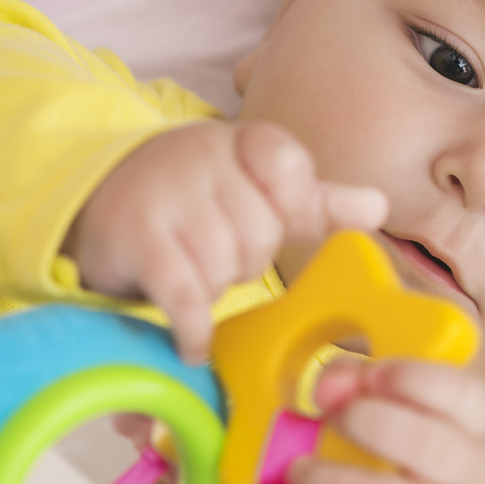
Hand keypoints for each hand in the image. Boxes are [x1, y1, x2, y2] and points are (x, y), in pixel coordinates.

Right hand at [64, 120, 387, 362]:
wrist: (105, 199)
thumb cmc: (199, 200)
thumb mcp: (257, 191)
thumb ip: (317, 202)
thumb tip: (378, 207)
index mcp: (241, 141)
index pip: (287, 164)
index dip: (287, 203)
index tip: (272, 216)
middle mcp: (201, 156)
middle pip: (261, 231)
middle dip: (247, 259)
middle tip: (221, 255)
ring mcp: (165, 194)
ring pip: (224, 265)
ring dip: (214, 289)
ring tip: (195, 276)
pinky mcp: (135, 237)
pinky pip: (184, 293)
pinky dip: (194, 327)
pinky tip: (194, 342)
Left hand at [281, 359, 484, 483]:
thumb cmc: (419, 442)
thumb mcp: (402, 402)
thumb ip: (358, 378)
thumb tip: (326, 388)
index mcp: (475, 425)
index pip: (463, 394)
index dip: (412, 378)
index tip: (373, 374)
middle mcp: (470, 480)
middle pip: (428, 447)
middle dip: (365, 423)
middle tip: (329, 419)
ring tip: (298, 474)